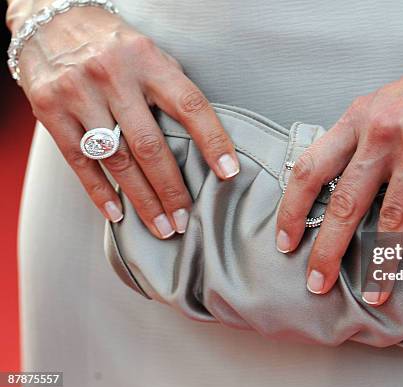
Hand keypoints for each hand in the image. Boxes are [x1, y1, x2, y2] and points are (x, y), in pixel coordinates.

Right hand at [17, 6, 239, 238]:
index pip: (190, 105)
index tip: (229, 173)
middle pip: (149, 145)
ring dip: (142, 199)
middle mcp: (113, 76)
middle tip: (185, 220)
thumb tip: (206, 138)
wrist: (50, 20)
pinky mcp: (49, 109)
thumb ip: (172, 90)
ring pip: (116, 159)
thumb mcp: (150, 54)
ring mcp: (78, 93)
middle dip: (171, 189)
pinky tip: (118, 214)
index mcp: (148, 61)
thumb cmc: (113, 45)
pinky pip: (79, 160)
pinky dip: (100, 192)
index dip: (213, 141)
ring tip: (161, 226)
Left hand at [276, 30, 402, 303]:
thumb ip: (358, 140)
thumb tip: (336, 183)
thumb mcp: (382, 103)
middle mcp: (382, 131)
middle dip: (327, 248)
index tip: (285, 239)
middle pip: (345, 201)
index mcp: (357, 118)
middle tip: (316, 281)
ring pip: (393, 216)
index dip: (292, 208)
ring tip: (374, 291)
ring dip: (382, 261)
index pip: (311, 168)